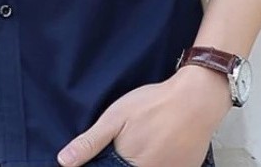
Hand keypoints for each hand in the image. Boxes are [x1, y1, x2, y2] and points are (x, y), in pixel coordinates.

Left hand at [56, 66, 231, 166]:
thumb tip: (64, 162)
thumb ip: (90, 142)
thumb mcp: (115, 118)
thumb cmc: (153, 105)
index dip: (104, 164)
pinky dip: (158, 159)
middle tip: (133, 138)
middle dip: (123, 160)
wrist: (195, 100)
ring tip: (147, 137)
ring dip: (141, 159)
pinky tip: (159, 144)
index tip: (113, 150)